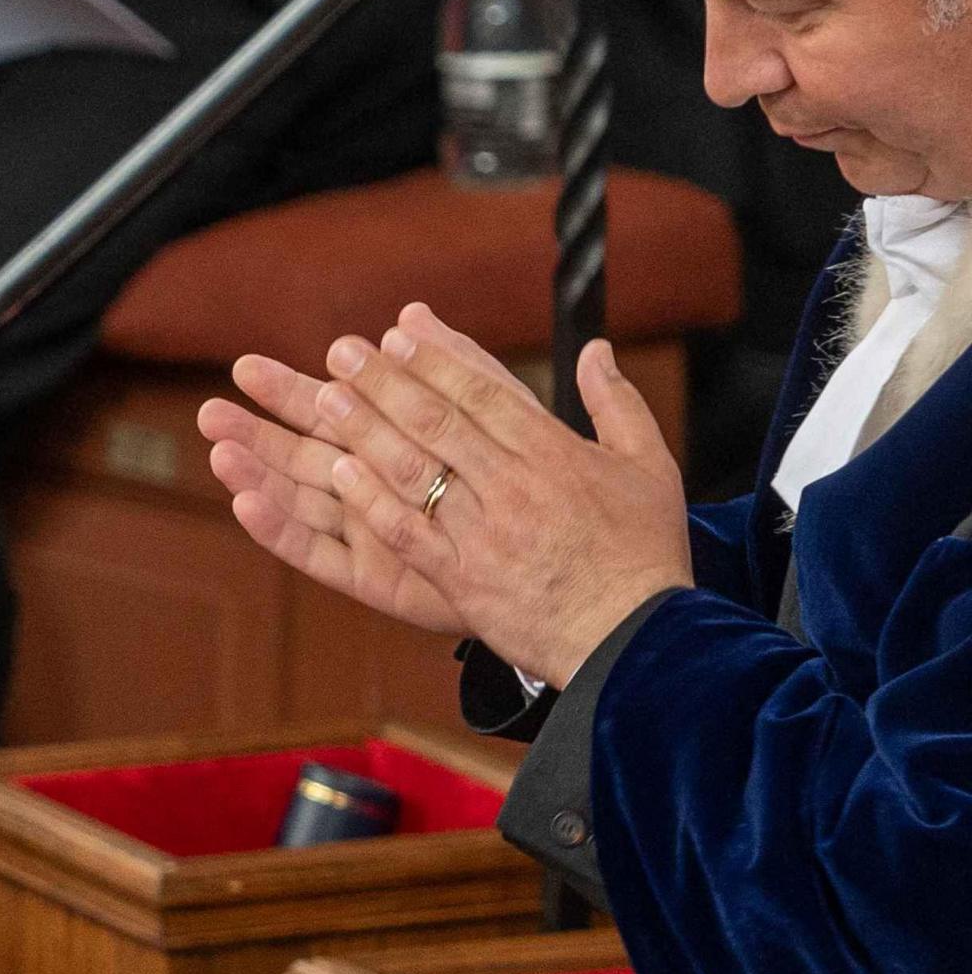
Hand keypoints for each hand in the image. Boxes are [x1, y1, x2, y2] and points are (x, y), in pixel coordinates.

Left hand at [198, 304, 695, 685]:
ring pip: (415, 469)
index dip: (434, 361)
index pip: (483, 394)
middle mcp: (514, 485)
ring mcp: (484, 532)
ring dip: (365, 430)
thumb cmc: (644, 552)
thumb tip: (595, 348)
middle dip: (385, 382)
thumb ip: (617, 402)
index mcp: (555, 453)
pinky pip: (409, 533)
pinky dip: (373, 502)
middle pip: (438, 422)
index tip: (396, 335)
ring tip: (324, 398)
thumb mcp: (649, 465)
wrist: (637, 638)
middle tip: (341, 352)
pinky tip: (340, 475)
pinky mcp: (463, 578)